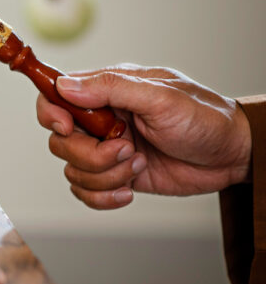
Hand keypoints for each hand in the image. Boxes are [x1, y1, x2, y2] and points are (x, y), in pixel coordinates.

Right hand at [36, 64, 251, 209]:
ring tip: (138, 164)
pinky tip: (129, 191)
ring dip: (104, 176)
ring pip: (73, 170)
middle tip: (126, 149)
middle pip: (60, 141)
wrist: (231, 156)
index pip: (56, 96)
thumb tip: (65, 86)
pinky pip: (86, 192)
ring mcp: (105, 149)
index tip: (69, 128)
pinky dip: (103, 197)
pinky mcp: (114, 175)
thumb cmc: (203, 118)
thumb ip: (111, 88)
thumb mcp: (160, 97)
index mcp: (107, 92)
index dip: (51, 114)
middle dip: (89, 154)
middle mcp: (100, 120)